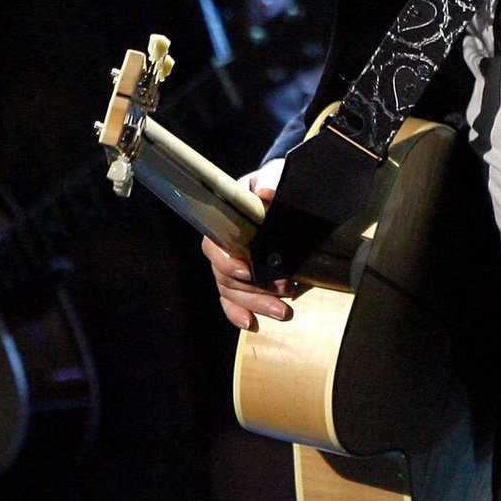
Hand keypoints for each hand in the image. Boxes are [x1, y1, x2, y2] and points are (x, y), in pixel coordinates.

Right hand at [204, 159, 292, 329]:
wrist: (279, 189)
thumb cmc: (272, 182)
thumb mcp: (273, 176)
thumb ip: (270, 183)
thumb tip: (267, 194)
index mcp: (226, 221)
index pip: (215, 246)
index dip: (228, 262)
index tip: (248, 272)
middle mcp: (224, 245)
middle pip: (227, 276)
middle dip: (254, 290)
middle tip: (285, 293)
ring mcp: (232, 263)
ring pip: (232, 291)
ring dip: (256, 304)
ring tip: (284, 311)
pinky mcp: (243, 277)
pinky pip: (231, 300)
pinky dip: (238, 313)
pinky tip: (250, 323)